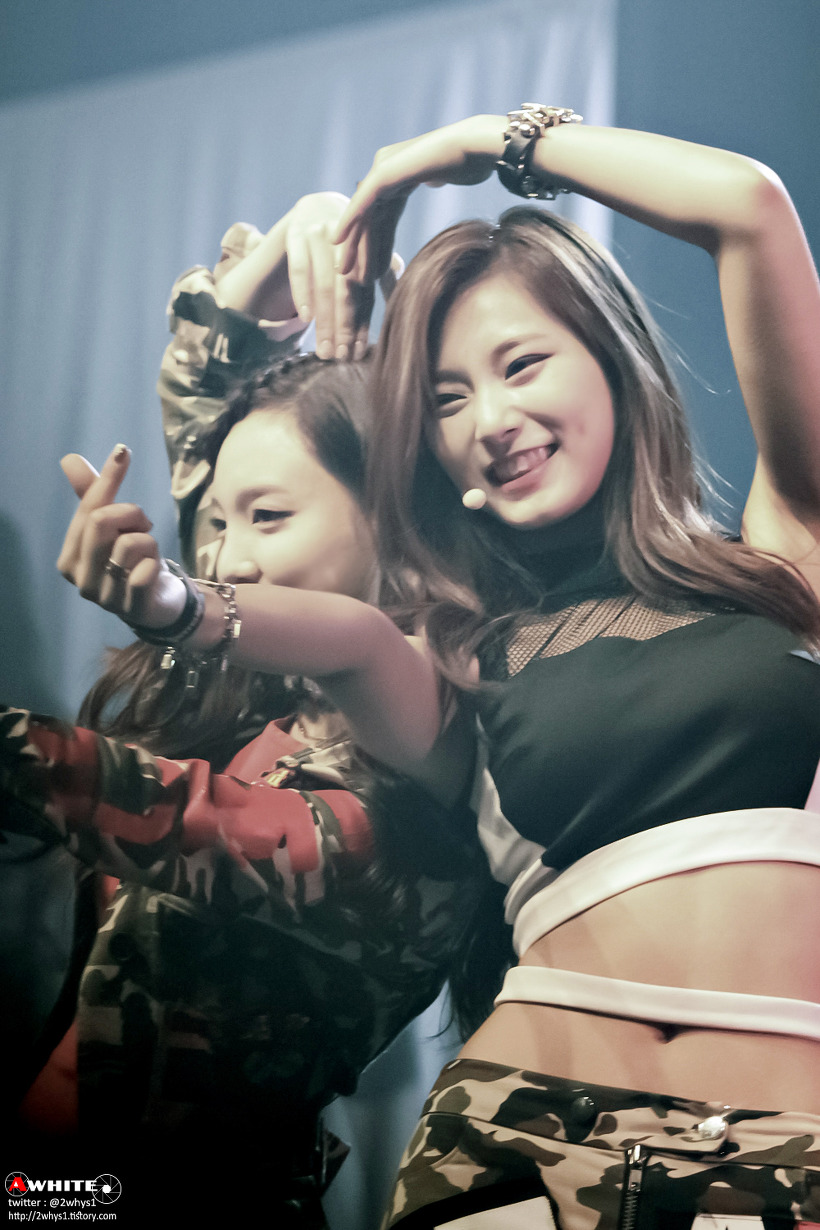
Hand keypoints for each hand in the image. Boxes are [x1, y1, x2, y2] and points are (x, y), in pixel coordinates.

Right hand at [57, 446, 185, 629]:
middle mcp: (81, 579)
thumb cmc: (131, 561)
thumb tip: (70, 459)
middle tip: (143, 525)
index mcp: (69, 558)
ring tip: (148, 552)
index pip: (87, 510)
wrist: (158, 603)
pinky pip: (144, 572)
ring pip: (129, 544)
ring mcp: (104, 597)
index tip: (123, 452)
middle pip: (102, 522)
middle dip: (132, 514)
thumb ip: (92, 495)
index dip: (108, 480)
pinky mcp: (131, 607)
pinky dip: (155, 563)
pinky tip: (153, 571)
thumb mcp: (113, 527)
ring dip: (148, 541)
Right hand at [216, 192, 397, 360]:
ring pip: (324, 284)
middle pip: (347, 291)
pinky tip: (306, 317)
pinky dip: (302, 293)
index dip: (361, 324)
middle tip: (340, 357)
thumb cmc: (347, 239)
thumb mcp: (366, 251)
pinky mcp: (296, 233)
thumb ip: (381, 269)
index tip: (357, 353)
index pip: (364, 294)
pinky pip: (299, 267)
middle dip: (344, 327)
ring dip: (324, 321)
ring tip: (323, 349)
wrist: (315, 204)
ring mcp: (320, 236)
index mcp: (367, 249)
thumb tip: (402, 285)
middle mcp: (347, 242)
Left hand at [335, 115, 505, 278]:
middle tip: (354, 277)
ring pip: (365, 212)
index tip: (377, 272)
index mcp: (404, 173)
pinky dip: (350, 221)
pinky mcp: (387, 171)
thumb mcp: (448, 175)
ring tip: (346, 271)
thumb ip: (435, 178)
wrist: (482, 146)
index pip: (386, 215)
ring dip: (354, 243)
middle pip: (372, 216)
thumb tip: (434, 180)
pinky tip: (338, 241)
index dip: (381, 245)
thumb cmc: (475, 159)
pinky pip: (363, 201)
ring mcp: (386, 167)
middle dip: (363, 248)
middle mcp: (389, 168)